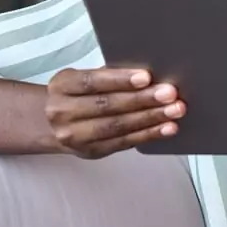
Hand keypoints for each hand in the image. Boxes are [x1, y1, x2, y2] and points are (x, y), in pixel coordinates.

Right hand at [45, 67, 185, 158]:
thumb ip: (107, 76)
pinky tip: (166, 128)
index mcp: (62, 86)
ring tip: (174, 110)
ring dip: (150, 118)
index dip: (120, 80)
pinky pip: (123, 143)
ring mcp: (75, 136)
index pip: (92, 82)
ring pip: (117, 126)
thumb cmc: (77, 95)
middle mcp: (63, 112)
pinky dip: (148, 134)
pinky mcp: (90, 152)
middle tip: (170, 94)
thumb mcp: (81, 79)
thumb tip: (148, 75)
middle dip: (143, 99)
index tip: (146, 77)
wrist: (52, 125)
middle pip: (108, 105)